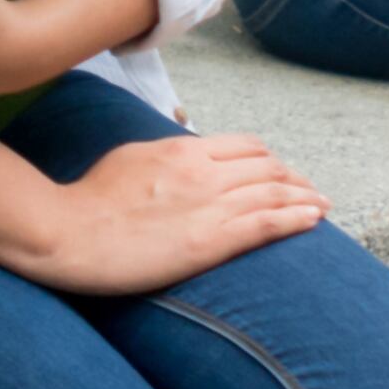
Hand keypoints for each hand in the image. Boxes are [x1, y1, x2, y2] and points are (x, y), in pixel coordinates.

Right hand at [0, 134, 326, 295]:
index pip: (245, 147)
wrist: (66, 232)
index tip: (280, 173)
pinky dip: (297, 219)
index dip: (271, 160)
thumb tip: (185, 156)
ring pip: (276, 193)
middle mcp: (204, 171)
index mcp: (183, 150)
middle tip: (309, 192)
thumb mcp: (129, 158)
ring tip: (322, 206)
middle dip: (295, 180)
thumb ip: (165, 156)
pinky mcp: (211, 241)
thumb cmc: (86, 200)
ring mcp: (210, 205)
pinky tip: (314, 220)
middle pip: (268, 168)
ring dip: (305, 198)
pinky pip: (268, 224)